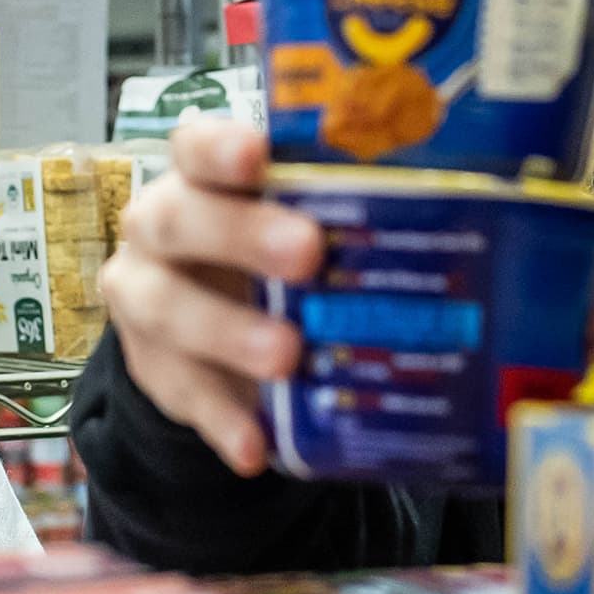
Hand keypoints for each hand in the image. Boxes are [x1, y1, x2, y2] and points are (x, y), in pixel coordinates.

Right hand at [97, 115, 321, 476]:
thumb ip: (334, 216)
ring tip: (286, 358)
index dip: (220, 149)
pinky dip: (222, 421)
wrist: (204, 332)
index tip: (259, 156)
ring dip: (228, 333)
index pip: (195, 146)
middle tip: (307, 254)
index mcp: (199, 179)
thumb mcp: (292, 225)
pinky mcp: (151, 367)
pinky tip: (255, 447)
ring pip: (166, 308)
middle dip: (241, 236)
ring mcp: (144, 297)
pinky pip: (181, 394)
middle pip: (178, 221)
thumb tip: (449, 217)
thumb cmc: (265, 259)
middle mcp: (159, 230)